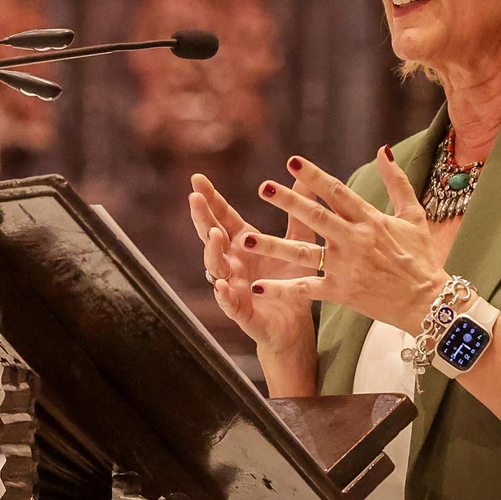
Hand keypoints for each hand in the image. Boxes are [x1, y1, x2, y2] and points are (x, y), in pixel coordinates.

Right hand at [187, 172, 316, 353]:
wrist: (294, 323)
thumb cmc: (289, 280)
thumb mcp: (298, 241)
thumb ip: (298, 210)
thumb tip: (305, 176)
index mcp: (243, 243)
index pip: (223, 216)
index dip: (210, 198)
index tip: (197, 178)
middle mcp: (233, 262)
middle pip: (212, 237)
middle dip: (202, 218)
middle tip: (195, 198)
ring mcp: (233, 286)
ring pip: (216, 267)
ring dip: (213, 251)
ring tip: (215, 234)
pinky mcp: (241, 311)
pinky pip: (229, 302)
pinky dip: (223, 294)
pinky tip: (221, 286)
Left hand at [244, 149, 448, 335]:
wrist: (426, 302)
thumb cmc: (420, 257)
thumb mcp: (413, 215)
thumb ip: (397, 181)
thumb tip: (383, 149)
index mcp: (370, 220)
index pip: (337, 193)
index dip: (313, 176)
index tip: (291, 161)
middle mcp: (354, 241)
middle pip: (316, 218)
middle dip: (288, 202)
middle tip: (262, 187)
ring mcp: (346, 268)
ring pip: (303, 255)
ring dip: (273, 247)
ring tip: (246, 240)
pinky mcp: (341, 292)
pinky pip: (307, 289)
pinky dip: (283, 290)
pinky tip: (258, 287)